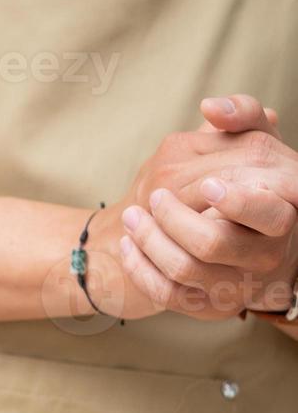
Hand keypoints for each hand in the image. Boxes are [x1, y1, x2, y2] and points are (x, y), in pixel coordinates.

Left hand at [119, 96, 297, 318]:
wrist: (243, 236)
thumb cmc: (249, 179)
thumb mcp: (256, 142)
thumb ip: (244, 116)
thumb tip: (212, 107)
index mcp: (283, 214)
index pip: (270, 216)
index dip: (238, 202)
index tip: (207, 185)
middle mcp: (266, 255)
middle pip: (214, 244)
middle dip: (174, 219)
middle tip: (154, 195)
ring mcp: (238, 285)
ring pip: (185, 270)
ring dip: (149, 241)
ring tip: (133, 217)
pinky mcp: (210, 305)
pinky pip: (168, 295)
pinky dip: (141, 269)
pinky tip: (130, 245)